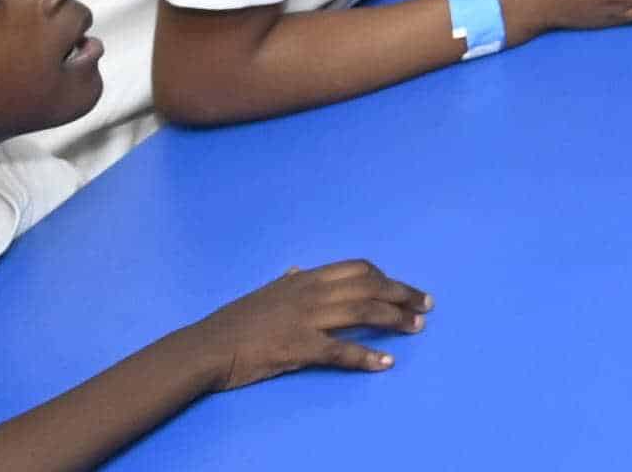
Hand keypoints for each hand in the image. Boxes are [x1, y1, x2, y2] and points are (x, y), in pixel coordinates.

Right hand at [177, 260, 429, 388]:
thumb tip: (299, 271)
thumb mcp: (263, 293)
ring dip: (395, 320)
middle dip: (403, 295)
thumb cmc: (232, 323)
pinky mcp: (299, 347)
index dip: (386, 277)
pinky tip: (385, 362)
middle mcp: (311, 293)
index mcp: (305, 280)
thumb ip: (287, 284)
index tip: (403, 289)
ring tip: (416, 329)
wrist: (205, 348)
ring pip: (363, 312)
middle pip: (370, 287)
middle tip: (426, 307)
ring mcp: (306, 319)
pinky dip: (366, 356)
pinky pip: (340, 350)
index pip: (358, 269)